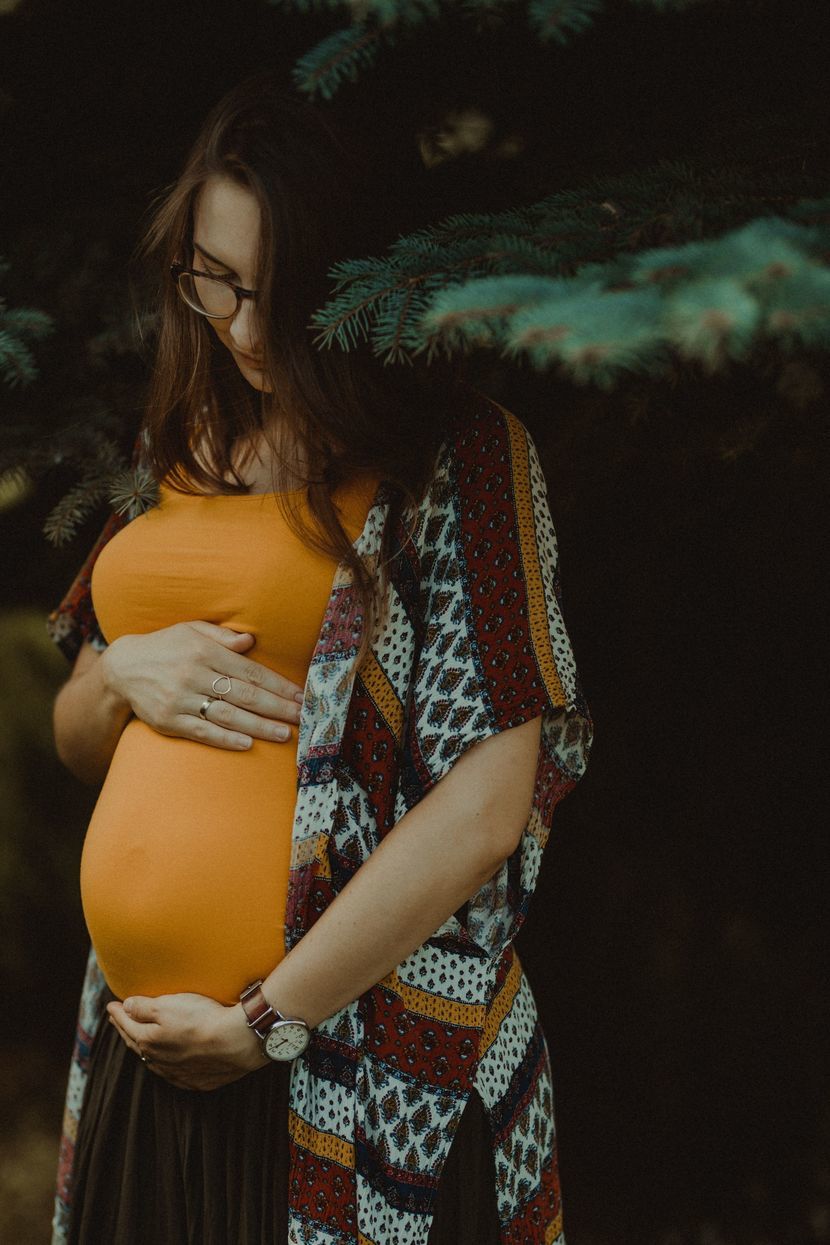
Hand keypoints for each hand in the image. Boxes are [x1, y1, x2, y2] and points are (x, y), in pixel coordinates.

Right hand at [99, 621, 304, 749]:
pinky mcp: (168, 721)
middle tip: (303, 717)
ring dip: (259, 727)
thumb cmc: (166, 646)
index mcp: (204, 651)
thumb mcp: (191, 630)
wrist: (122, 668)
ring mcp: (180, 699)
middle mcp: (193, 674)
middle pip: (244, 695)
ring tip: (284, 734)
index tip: (300, 695)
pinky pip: (202, 732)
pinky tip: (248, 743)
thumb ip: (222, 636)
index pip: (250, 671)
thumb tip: (250, 641)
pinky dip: (226, 739)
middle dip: (277, 708)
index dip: (278, 685)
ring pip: (228, 716)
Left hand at [106, 992, 270, 1090]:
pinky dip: (168, 1065)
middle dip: (127, 1031)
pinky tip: (170, 1063)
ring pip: (155, 1062)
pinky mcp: (199, 1081)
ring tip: (141, 1040)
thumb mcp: (168, 1005)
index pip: (128, 1026)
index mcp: (148, 1042)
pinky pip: (175, 1074)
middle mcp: (160, 1062)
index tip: (111, 1006)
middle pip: (138, 1045)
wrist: (236, 1041)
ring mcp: (179, 1074)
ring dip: (146, 1050)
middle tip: (119, 1020)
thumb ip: (143, 1007)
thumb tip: (125, 1006)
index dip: (119, 1014)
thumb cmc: (201, 1019)